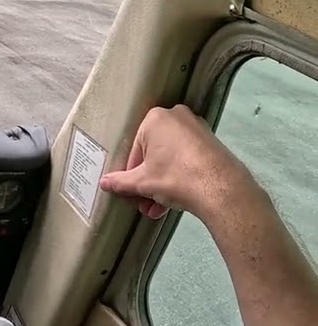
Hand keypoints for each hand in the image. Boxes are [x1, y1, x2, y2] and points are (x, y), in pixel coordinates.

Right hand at [99, 105, 258, 221]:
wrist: (222, 189)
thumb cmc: (176, 177)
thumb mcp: (142, 182)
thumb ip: (120, 181)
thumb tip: (104, 183)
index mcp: (155, 118)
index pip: (135, 149)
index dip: (131, 174)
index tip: (133, 191)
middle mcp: (177, 116)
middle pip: (154, 153)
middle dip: (148, 181)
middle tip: (145, 202)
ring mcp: (198, 128)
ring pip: (171, 158)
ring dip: (162, 184)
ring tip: (158, 209)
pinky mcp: (212, 143)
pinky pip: (187, 159)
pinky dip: (179, 177)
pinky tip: (174, 201)